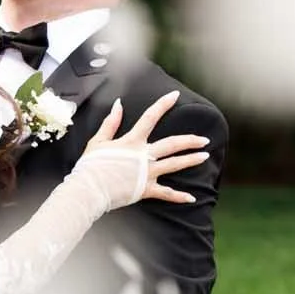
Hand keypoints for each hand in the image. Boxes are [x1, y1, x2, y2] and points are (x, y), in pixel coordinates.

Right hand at [72, 93, 211, 209]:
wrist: (89, 188)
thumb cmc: (91, 165)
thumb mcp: (98, 140)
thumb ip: (110, 122)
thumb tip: (118, 104)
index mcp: (132, 141)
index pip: (150, 117)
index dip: (162, 104)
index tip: (174, 95)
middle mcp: (144, 155)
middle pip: (172, 144)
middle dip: (190, 140)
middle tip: (205, 140)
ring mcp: (147, 172)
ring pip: (174, 165)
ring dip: (191, 160)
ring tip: (205, 157)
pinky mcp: (146, 189)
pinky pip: (166, 193)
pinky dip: (179, 196)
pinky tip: (191, 197)